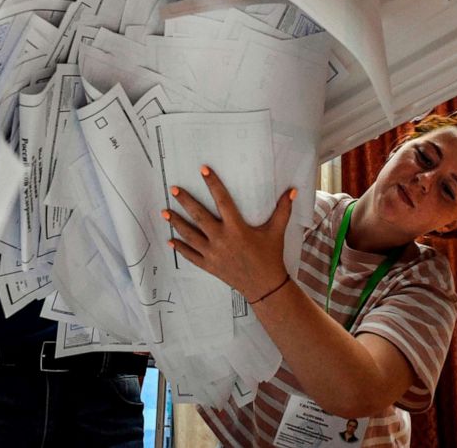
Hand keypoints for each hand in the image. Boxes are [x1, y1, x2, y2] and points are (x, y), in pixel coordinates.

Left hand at [163, 165, 293, 301]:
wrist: (265, 286)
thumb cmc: (270, 256)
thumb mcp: (277, 232)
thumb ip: (283, 210)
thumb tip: (292, 190)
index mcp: (237, 228)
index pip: (222, 201)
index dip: (213, 184)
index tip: (203, 170)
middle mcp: (221, 239)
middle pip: (198, 216)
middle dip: (185, 202)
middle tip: (173, 189)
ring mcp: (213, 254)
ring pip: (189, 235)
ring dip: (176, 223)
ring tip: (164, 212)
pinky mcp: (209, 266)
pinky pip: (190, 255)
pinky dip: (180, 248)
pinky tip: (170, 240)